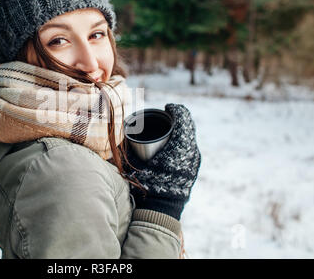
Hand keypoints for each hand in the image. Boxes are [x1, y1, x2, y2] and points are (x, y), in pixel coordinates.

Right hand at [126, 104, 200, 219]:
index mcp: (180, 144)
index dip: (175, 109)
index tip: (167, 107)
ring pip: (190, 137)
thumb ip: (129, 146)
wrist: (163, 207)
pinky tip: (173, 144)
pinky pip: (190, 148)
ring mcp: (194, 159)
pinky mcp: (194, 167)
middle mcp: (191, 150)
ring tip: (168, 129)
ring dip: (181, 130)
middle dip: (178, 118)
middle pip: (188, 126)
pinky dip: (183, 142)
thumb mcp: (137, 163)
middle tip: (165, 117)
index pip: (183, 117)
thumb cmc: (148, 183)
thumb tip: (118, 131)